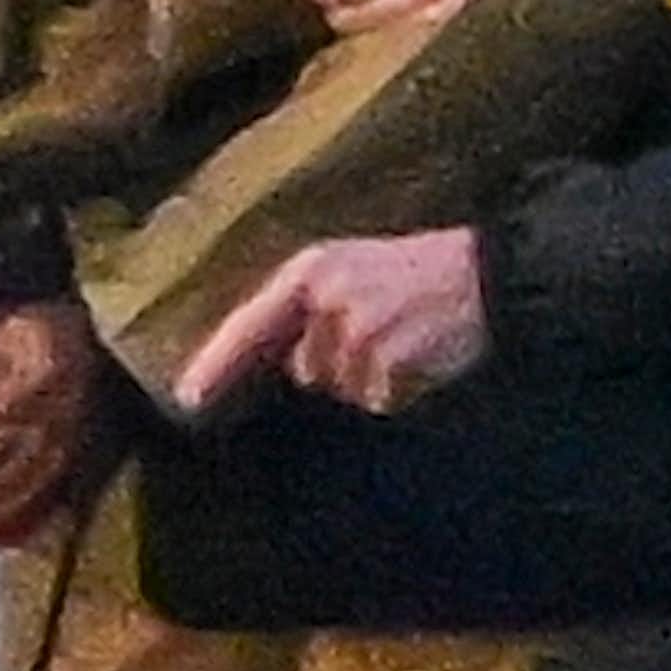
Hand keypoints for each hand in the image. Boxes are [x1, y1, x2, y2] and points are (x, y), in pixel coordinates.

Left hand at [174, 228, 489, 417]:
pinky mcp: (388, 359)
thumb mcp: (350, 270)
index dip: (217, 364)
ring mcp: (356, 329)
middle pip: (305, 371)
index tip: (188, 400)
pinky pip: (380, 399)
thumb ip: (307, 308)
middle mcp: (325, 297)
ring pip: (344, 389)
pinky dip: (400, 390)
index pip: (249, 323)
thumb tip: (281, 363)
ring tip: (405, 339)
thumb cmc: (414, 274)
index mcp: (310, 270)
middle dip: (333, 366)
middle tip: (382, 331)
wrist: (483, 274)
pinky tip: (422, 356)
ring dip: (371, 379)